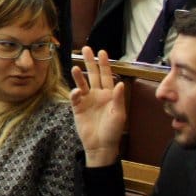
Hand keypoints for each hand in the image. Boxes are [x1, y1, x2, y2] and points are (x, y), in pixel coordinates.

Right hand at [70, 47, 125, 165]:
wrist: (100, 146)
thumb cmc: (113, 131)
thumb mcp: (119, 115)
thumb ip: (118, 99)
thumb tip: (121, 83)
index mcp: (110, 95)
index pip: (107, 76)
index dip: (104, 64)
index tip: (102, 52)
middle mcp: (98, 95)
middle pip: (93, 75)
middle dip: (90, 62)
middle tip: (86, 49)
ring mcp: (87, 100)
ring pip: (82, 83)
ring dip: (78, 75)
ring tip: (75, 67)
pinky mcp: (78, 108)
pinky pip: (75, 97)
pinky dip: (75, 93)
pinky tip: (77, 91)